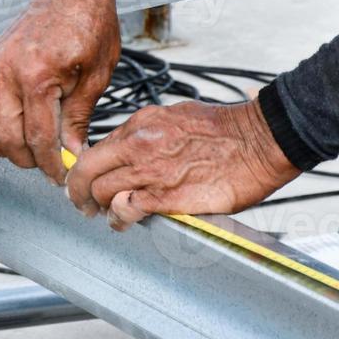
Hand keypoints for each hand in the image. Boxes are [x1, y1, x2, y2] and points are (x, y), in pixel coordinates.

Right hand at [0, 0, 122, 183]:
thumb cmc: (89, 23)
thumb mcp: (96, 75)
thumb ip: (78, 117)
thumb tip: (72, 152)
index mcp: (38, 74)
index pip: (39, 136)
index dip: (51, 163)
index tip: (61, 175)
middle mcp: (7, 71)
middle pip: (5, 136)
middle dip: (27, 159)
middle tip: (47, 166)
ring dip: (2, 147)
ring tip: (26, 152)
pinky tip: (5, 131)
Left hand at [66, 100, 301, 229]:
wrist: (259, 139)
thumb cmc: (224, 129)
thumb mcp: (174, 116)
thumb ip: (146, 133)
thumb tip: (128, 148)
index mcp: (139, 124)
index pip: (95, 150)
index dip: (84, 169)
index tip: (82, 180)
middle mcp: (138, 146)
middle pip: (88, 172)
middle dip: (79, 192)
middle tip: (82, 204)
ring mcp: (151, 171)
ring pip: (103, 193)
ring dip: (100, 208)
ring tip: (105, 215)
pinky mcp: (167, 196)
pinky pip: (127, 210)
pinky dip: (120, 218)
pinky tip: (122, 222)